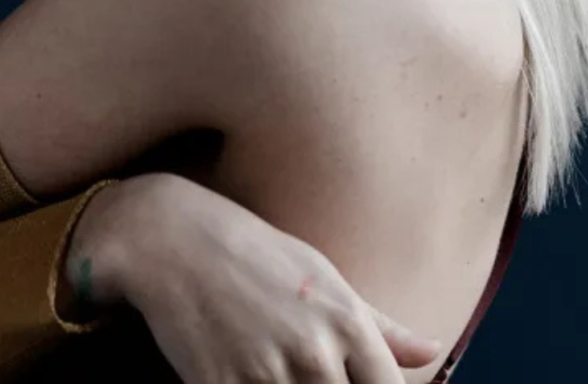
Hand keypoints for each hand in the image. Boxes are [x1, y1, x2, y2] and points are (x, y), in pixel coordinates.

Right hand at [63, 174, 442, 383]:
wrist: (172, 237)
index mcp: (347, 324)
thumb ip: (382, 325)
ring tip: (279, 372)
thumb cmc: (255, 253)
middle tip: (307, 375)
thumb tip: (434, 351)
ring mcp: (266, 374)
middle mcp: (315, 354)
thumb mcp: (322, 275)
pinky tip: (248, 376)